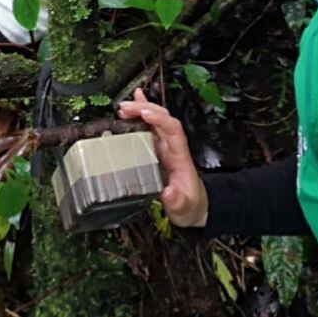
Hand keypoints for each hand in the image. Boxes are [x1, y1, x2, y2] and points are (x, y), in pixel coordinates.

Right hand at [118, 88, 208, 226]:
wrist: (193, 210)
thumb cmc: (189, 207)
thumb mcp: (184, 209)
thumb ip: (177, 201)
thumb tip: (168, 193)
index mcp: (180, 158)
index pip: (173, 130)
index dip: (159, 119)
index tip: (144, 114)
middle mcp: (172, 149)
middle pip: (162, 120)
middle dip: (145, 109)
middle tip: (126, 108)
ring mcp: (165, 149)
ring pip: (155, 122)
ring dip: (141, 110)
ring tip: (124, 106)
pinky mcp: (156, 153)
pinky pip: (149, 131)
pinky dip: (141, 117)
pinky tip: (133, 108)